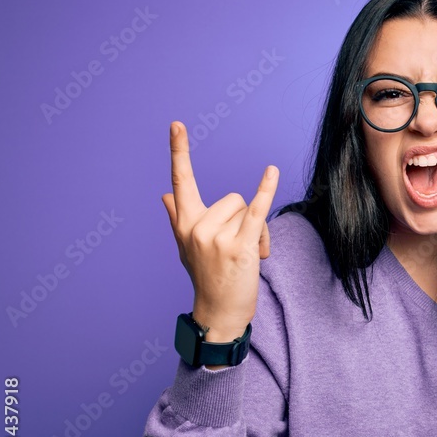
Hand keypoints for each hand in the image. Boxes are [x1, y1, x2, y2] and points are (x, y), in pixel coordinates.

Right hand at [161, 121, 278, 340]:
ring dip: (257, 231)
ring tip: (248, 256)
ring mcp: (216, 237)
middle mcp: (196, 227)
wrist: (219, 312)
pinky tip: (271, 171)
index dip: (179, 151)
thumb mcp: (185, 247)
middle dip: (243, 220)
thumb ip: (176, 217)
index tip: (177, 124)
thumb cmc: (206, 278)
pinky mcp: (238, 246)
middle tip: (239, 248)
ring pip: (248, 210)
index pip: (181, 181)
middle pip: (233, 199)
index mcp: (184, 223)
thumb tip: (164, 194)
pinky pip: (256, 210)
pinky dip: (266, 190)